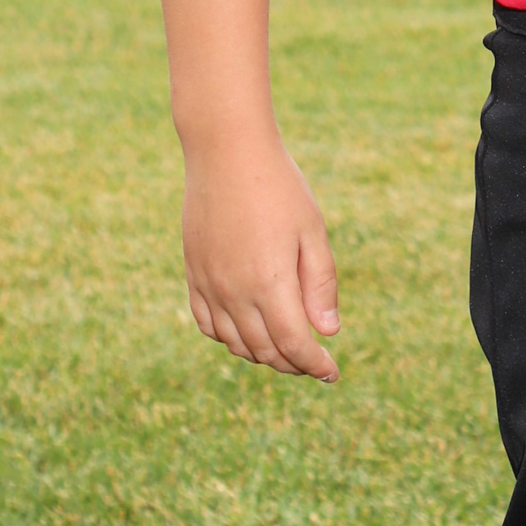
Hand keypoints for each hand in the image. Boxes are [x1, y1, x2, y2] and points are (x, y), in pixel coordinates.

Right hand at [182, 130, 340, 380]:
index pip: (293, 344)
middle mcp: (234, 292)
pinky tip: (247, 333)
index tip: (332, 372)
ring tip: (285, 351)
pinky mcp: (193, 273)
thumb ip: (320, 285)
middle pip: (264, 350)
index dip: (314, 364)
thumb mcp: (313, 232)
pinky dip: (228, 338)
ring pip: (234, 343)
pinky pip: (207, 323)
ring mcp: (209, 284)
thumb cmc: (280, 188)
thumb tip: (327, 332)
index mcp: (269, 283)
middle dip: (292, 364)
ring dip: (261, 355)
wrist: (226, 153)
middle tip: (313, 364)